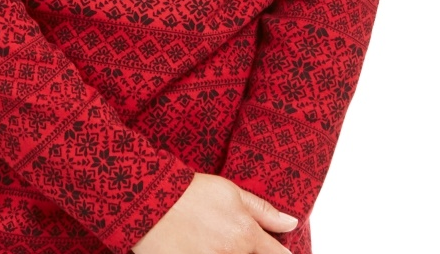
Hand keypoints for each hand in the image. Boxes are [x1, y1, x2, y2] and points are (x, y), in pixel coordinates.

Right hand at [130, 172, 298, 253]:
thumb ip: (263, 211)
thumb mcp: (231, 192)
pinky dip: (204, 253)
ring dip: (224, 250)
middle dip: (245, 249)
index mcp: (246, 236)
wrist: (149, 199)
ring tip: (208, 237)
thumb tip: (291, 224)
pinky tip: (196, 245)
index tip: (277, 250)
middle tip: (225, 234)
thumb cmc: (190, 192)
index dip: (279, 252)